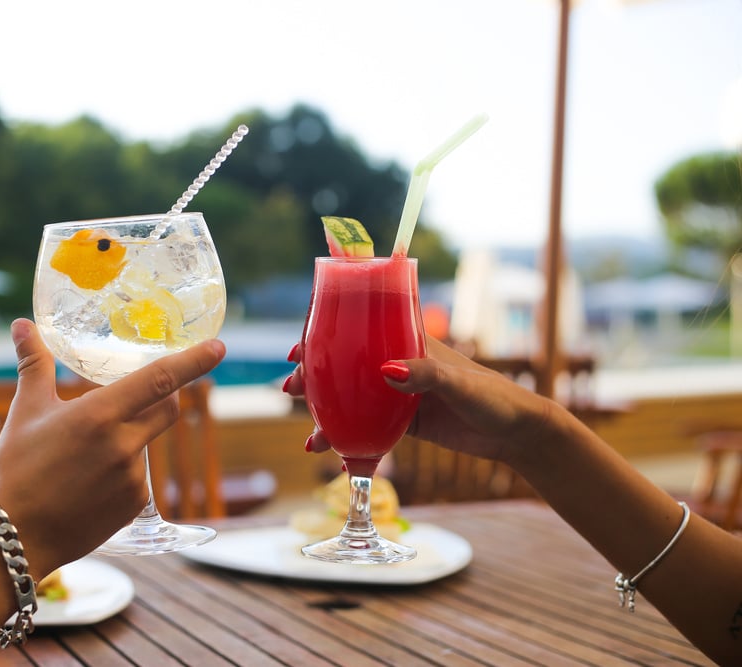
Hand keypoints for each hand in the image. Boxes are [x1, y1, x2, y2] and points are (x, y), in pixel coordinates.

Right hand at [0, 318, 225, 578]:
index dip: (194, 360)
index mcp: (100, 415)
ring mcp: (134, 479)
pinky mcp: (134, 506)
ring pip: (145, 443)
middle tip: (135, 395)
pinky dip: (121, 472)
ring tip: (81, 458)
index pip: (160, 379)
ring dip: (128, 438)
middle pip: (167, 408)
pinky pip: (138, 477)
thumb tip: (23, 325)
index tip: (219, 346)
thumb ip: (33, 364)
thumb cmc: (15, 470)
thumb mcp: (25, 411)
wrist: (14, 539)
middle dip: (161, 396)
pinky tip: (87, 484)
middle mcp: (124, 445)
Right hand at [284, 336, 565, 466]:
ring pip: (352, 402)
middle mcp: (399, 367)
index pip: (358, 333)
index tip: (298, 349)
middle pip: (346, 369)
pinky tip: (336, 458)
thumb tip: (385, 370)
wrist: (517, 433)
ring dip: (328, 417)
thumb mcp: (458, 384)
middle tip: (291, 391)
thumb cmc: (494, 397)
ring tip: (311, 439)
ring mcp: (400, 397)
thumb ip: (424, 375)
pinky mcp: (407, 425)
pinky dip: (351, 442)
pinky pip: (369, 430)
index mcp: (408, 345)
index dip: (325, 338)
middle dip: (315, 380)